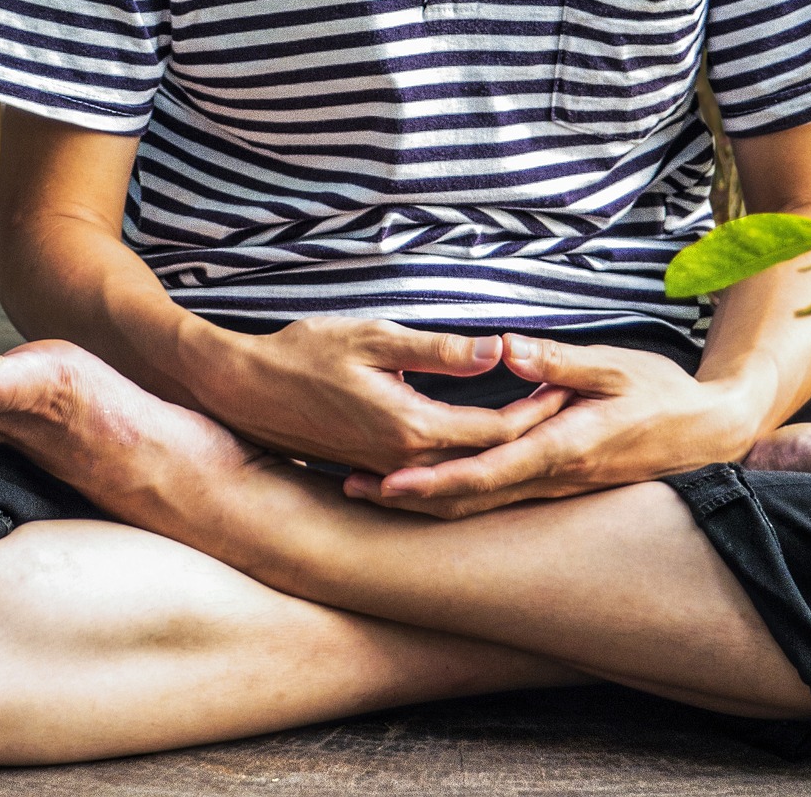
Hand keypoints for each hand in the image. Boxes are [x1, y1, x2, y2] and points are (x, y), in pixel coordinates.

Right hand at [179, 316, 566, 474]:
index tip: (567, 386)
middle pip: (484, 458)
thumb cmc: (304, 352)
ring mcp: (387, 468)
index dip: (536, 410)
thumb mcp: (374, 337)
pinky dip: (465, 460)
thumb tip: (497, 350)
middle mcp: (404, 459)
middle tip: (567, 401)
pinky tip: (483, 444)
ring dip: (500, 449)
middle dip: (529, 432)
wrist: (243, 389)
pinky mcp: (373, 467)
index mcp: (411, 427)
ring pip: (461, 471)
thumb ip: (438, 350)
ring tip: (537, 422)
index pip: (494, 431)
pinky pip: (433, 473)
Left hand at [342, 334, 755, 517]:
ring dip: (426, 500)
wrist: (706, 432)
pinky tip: (426, 486)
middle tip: (353, 490)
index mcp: (563, 447)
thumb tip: (508, 347)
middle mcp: (553, 477)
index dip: (434, 480)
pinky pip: (498, 497)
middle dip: (411, 498)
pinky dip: (457, 495)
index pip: (486, 472)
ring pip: (480, 504)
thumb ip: (560, 361)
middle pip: (470, 499)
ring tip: (371, 490)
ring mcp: (555, 486)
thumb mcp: (615, 364)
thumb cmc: (662, 391)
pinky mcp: (558, 482)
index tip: (388, 482)